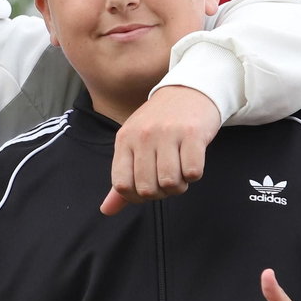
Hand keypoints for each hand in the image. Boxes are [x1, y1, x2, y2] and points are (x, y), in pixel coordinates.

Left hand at [102, 86, 220, 214]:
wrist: (189, 90)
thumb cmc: (159, 123)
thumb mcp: (133, 144)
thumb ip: (122, 178)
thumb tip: (106, 211)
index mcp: (124, 139)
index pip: (121, 185)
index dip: (136, 197)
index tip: (148, 188)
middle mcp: (143, 135)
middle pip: (147, 189)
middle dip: (161, 193)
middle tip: (168, 178)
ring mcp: (167, 133)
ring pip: (170, 183)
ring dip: (179, 185)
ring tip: (180, 170)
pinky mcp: (193, 133)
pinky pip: (193, 172)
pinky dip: (194, 173)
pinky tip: (192, 160)